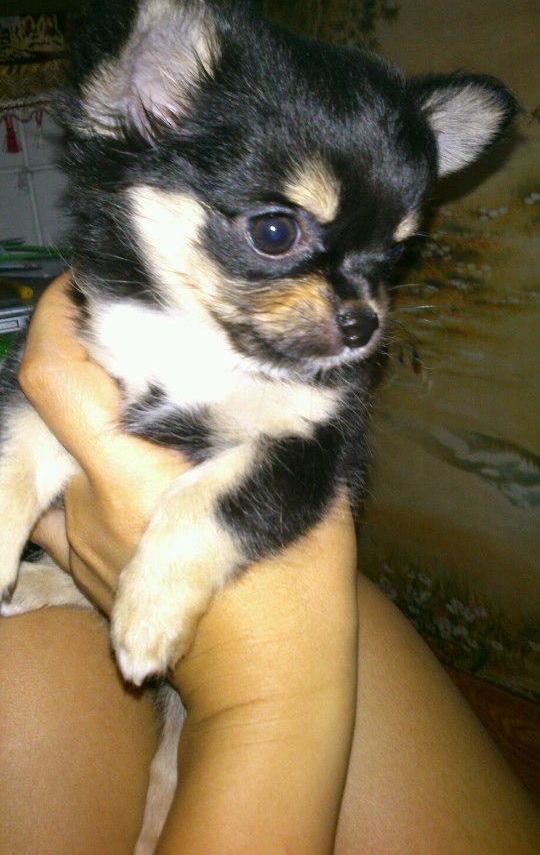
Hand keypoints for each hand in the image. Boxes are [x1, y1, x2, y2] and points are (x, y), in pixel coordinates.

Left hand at [21, 273, 358, 853]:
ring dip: (80, 410)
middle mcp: (86, 505)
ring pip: (50, 451)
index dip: (53, 318)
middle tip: (116, 324)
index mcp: (131, 475)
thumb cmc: (292, 581)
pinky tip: (133, 454)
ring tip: (136, 388)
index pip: (53, 378)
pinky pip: (60, 497)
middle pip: (40, 406)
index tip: (83, 284)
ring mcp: (77, 540)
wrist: (268, 680)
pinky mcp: (83, 566)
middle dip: (66, 352)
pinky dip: (82, 460)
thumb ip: (266, 410)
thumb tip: (263, 348)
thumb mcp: (289, 479)